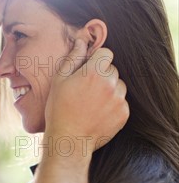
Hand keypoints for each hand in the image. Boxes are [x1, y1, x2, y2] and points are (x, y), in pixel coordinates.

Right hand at [44, 39, 128, 155]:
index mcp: (94, 72)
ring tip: (93, 102)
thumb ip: (72, 58)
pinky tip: (98, 112)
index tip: (88, 70)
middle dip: (102, 75)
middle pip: (113, 69)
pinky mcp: (123, 113)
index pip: (106, 53)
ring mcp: (119, 99)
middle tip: (86, 90)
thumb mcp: (59, 80)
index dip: (96, 60)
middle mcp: (110, 83)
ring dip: (110, 89)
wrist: (69, 140)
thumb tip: (81, 41)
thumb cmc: (59, 110)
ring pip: (119, 85)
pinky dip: (113, 105)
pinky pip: (122, 102)